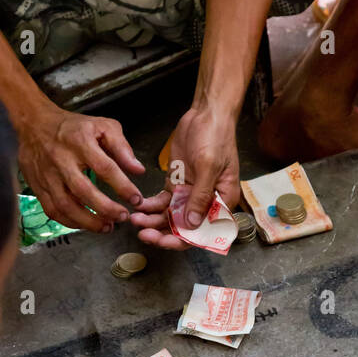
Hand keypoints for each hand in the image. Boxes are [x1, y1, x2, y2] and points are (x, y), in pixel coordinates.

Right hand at [18, 104, 144, 231]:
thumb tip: (138, 170)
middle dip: (106, 209)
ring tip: (107, 227)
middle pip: (83, 191)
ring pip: (66, 205)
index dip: (122, 186)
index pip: (104, 167)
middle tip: (123, 217)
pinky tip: (86, 224)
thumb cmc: (74, 128)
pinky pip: (53, 210)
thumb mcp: (102, 126)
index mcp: (79, 141)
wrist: (35, 124)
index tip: (136, 199)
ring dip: (89, 221)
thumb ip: (122, 147)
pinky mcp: (37, 186)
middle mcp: (61, 159)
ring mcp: (47, 175)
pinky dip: (71, 222)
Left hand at [130, 104, 238, 246]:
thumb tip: (192, 224)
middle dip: (162, 234)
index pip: (203, 233)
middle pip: (184, 229)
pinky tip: (139, 208)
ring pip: (170, 218)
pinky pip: (162, 203)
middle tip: (143, 234)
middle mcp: (206, 204)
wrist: (206, 115)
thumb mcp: (209, 166)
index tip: (162, 241)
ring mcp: (190, 195)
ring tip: (135, 220)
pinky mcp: (178, 186)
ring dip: (153, 221)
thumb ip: (200, 196)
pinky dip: (150, 207)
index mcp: (222, 203)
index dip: (183, 241)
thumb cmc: (216, 137)